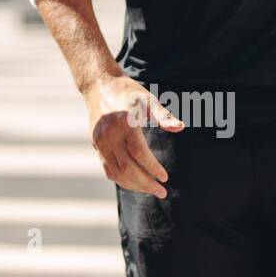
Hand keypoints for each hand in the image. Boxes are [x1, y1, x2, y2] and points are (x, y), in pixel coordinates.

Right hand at [86, 73, 184, 197]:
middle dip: (146, 183)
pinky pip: (107, 168)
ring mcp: (100, 141)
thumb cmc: (128, 92)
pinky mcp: (95, 145)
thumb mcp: (148, 99)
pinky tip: (134, 183)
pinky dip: (121, 180)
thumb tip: (180, 127)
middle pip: (127, 167)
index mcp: (124, 123)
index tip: (165, 177)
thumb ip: (163, 115)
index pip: (139, 153)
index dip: (153, 168)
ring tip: (150, 190)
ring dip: (134, 185)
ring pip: (116, 172)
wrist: (99, 85)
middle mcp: (109, 134)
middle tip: (162, 191)